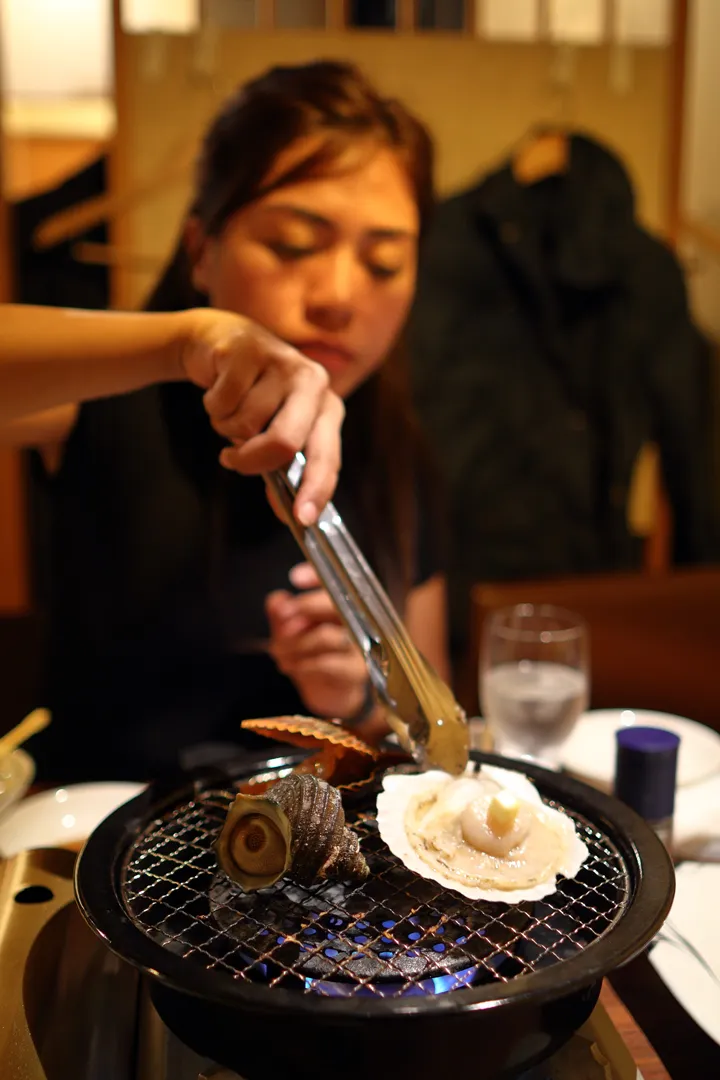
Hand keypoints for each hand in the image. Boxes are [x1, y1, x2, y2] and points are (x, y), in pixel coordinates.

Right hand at [179, 308, 343, 525]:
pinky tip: (219, 389)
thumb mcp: (275, 429)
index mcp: (329, 408)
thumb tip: (289, 513)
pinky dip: (212, 407)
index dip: (315, 490)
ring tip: (232, 407)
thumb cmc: (254, 396)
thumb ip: (284, 468)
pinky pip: (221, 403)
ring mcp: (282, 363)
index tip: (302, 519)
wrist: (221, 342)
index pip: (327, 457)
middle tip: (232, 461)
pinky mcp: (248, 351)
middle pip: (285, 442)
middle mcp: (314, 383)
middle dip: (253, 460)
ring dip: (226, 426)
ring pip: (244, 425)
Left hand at [265, 563, 368, 719]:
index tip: (295, 578)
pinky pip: (328, 664)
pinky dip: (304, 665)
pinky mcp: (356, 671)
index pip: (336, 580)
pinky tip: (292, 666)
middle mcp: (357, 620)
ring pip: (327, 636)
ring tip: (278, 652)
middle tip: (282, 617)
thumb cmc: (312, 654)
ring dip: (296, 644)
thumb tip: (278, 601)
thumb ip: (281, 613)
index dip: (317, 576)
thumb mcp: (289, 631)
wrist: (329, 692)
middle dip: (304, 607)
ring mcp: (360, 646)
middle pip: (337, 604)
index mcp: (343, 604)